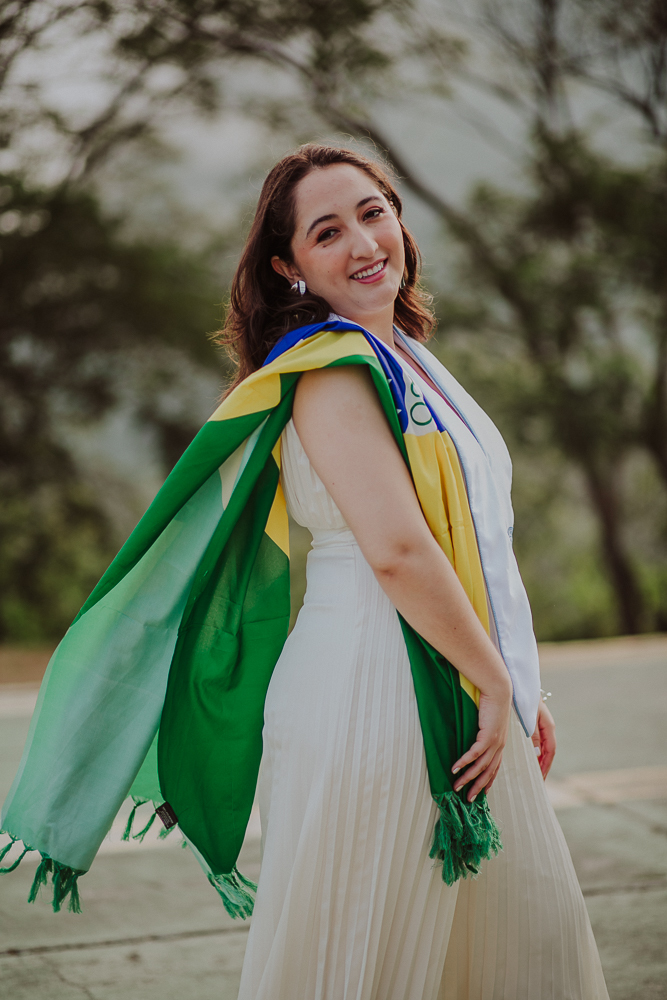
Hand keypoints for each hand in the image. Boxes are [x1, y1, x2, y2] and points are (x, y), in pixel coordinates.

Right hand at [452, 686, 511, 801]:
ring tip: (457, 787)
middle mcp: (500, 746)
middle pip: (488, 772)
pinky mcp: (488, 736)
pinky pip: (474, 753)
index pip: (494, 768)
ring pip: (481, 766)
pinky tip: (455, 768)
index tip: (480, 793)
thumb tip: (475, 736)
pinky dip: (464, 762)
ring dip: (468, 778)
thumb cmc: (493, 702)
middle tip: (468, 799)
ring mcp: (494, 742)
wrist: (499, 690)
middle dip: (477, 787)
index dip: (488, 781)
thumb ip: (483, 730)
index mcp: (501, 744)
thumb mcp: (490, 720)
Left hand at [532, 699, 555, 778]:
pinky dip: (533, 751)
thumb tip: (537, 754)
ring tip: (534, 774)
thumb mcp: (530, 717)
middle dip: (543, 766)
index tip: (541, 778)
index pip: (550, 751)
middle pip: (547, 751)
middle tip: (538, 781)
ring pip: (542, 747)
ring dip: (538, 760)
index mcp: (548, 726)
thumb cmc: (525, 697)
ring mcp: (541, 725)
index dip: (546, 765)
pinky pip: (536, 741)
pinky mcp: (533, 723)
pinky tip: (527, 758)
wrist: (520, 682)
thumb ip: (533, 734)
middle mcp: (546, 727)